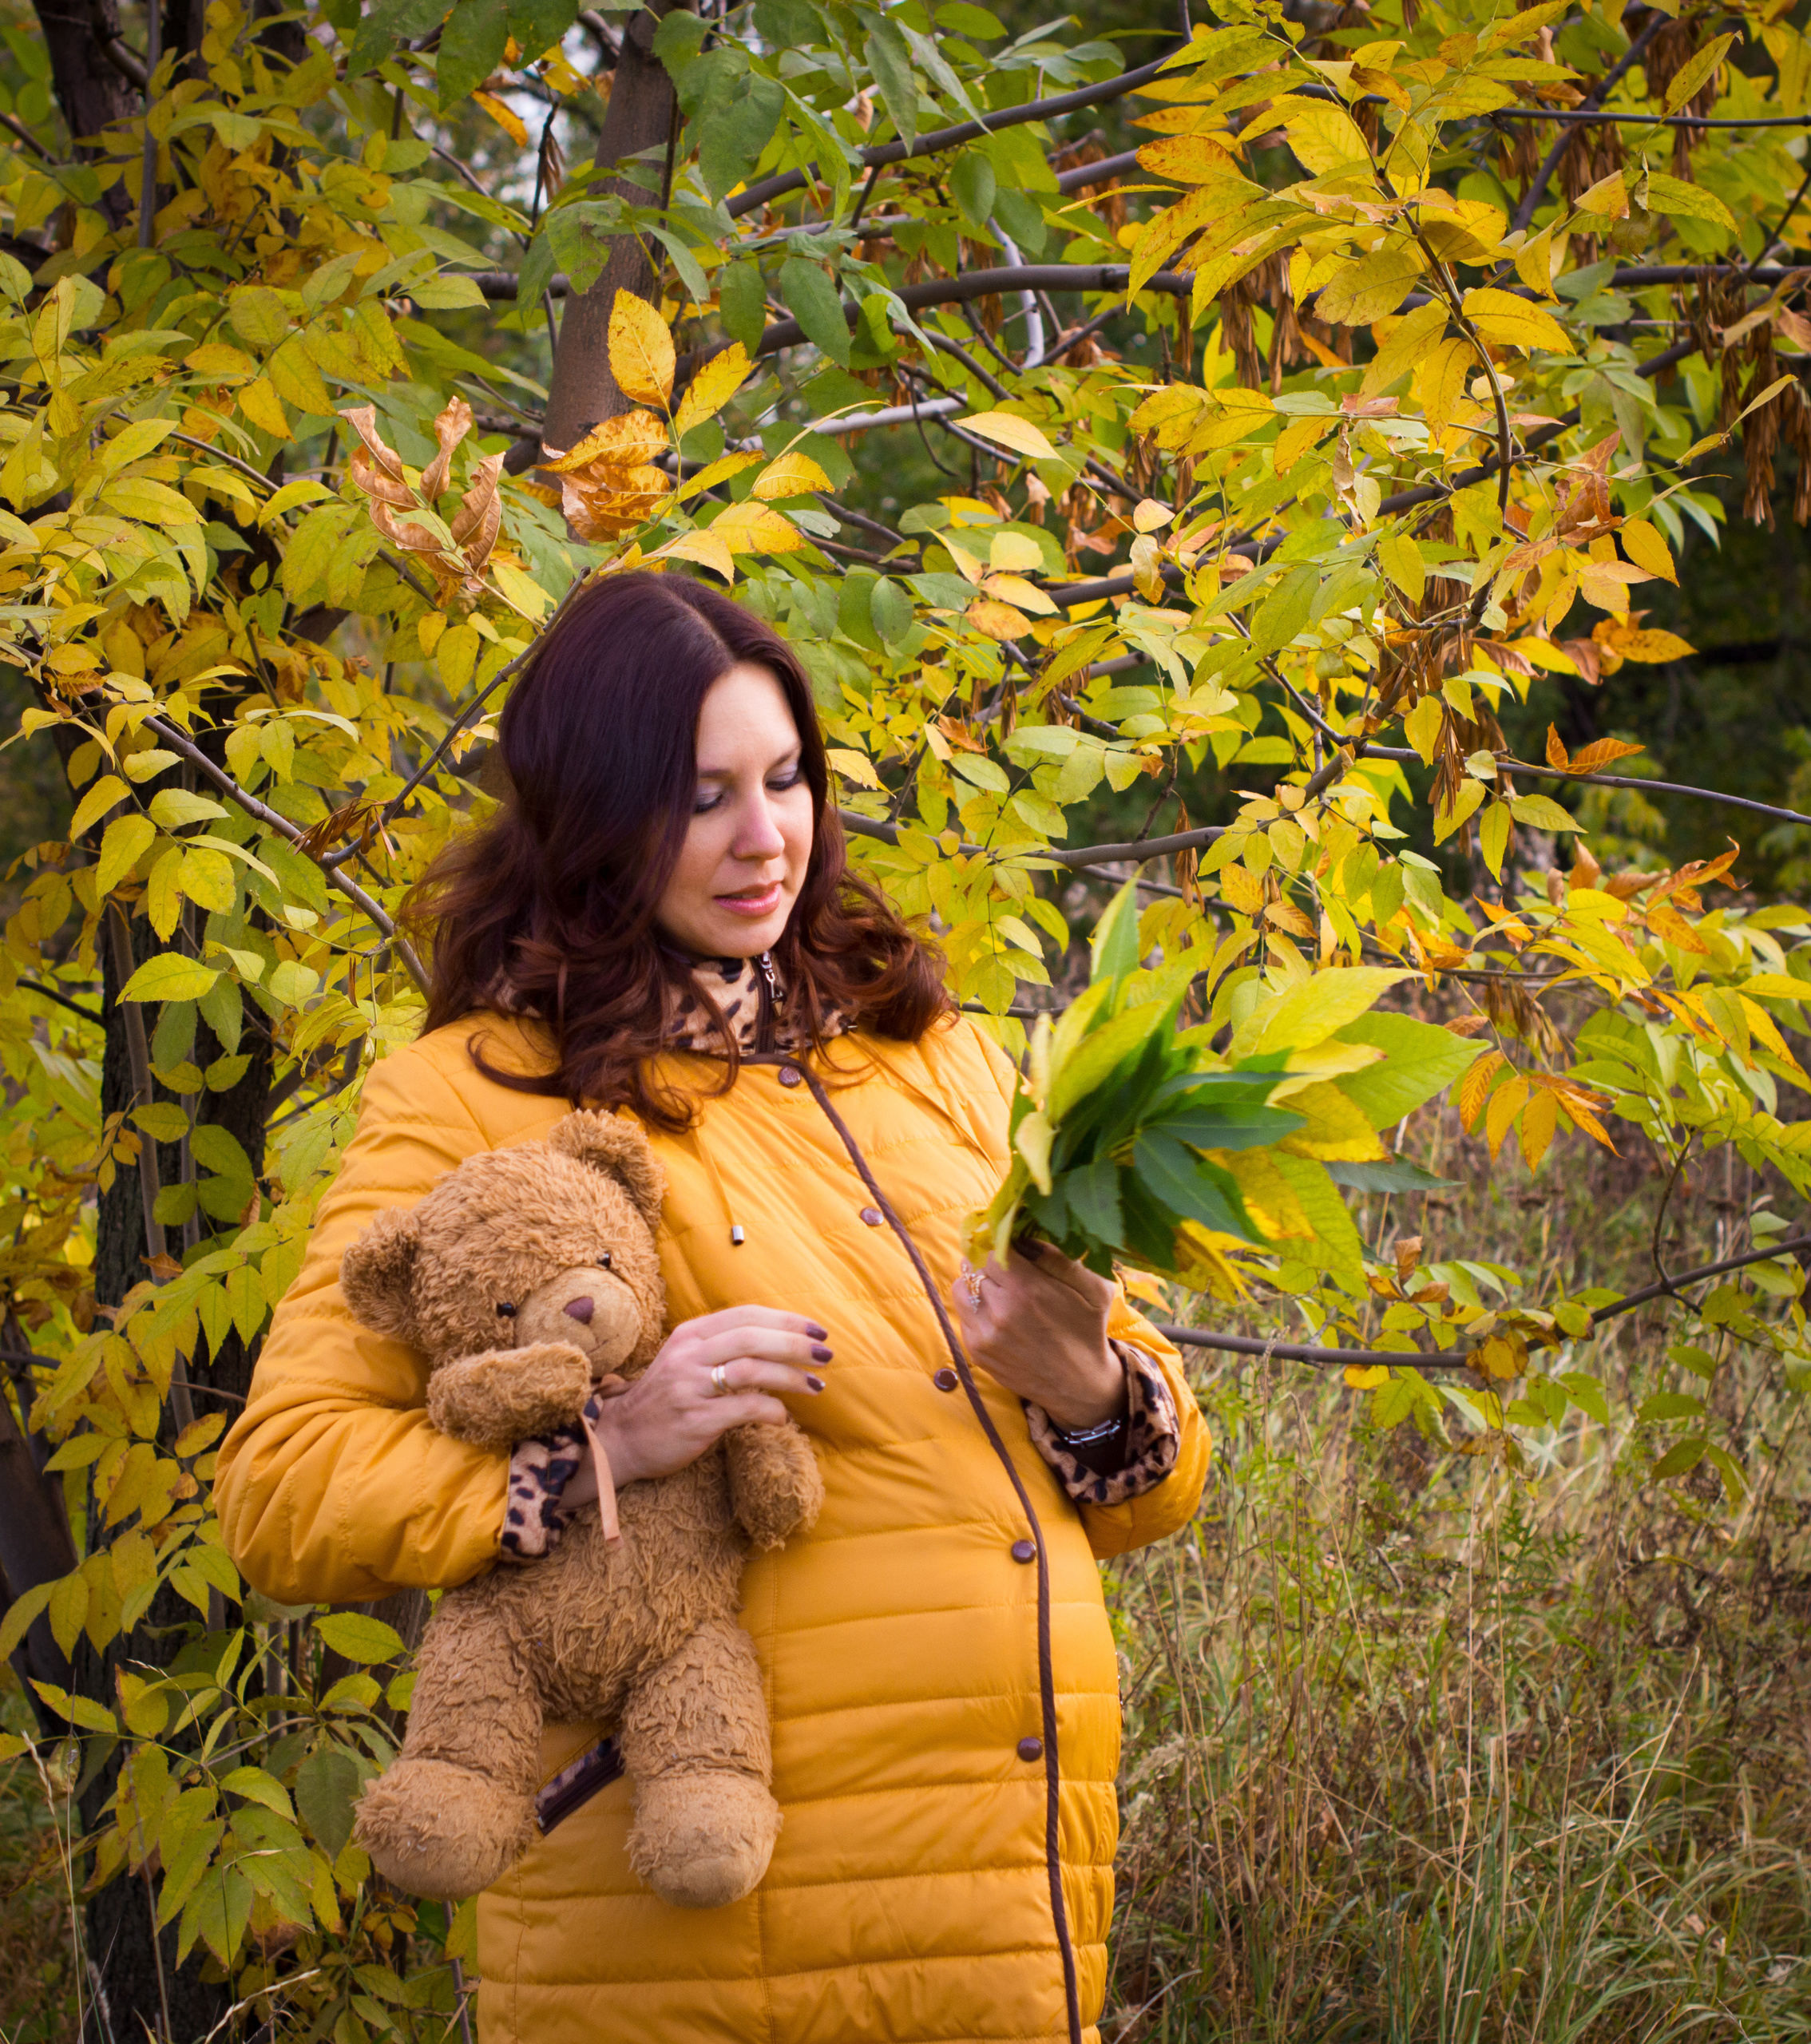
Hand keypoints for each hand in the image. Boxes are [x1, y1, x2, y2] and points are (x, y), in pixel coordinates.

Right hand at [561, 1306, 829, 1507]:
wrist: (620, 1439)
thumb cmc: (665, 1399)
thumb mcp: (686, 1360)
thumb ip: (722, 1346)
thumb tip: (778, 1340)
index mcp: (690, 1334)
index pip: (746, 1315)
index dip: (786, 1320)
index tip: (816, 1329)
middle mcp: (689, 1355)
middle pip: (753, 1337)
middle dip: (796, 1343)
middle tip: (826, 1353)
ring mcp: (690, 1387)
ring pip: (752, 1369)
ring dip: (792, 1376)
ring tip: (817, 1385)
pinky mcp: (695, 1420)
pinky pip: (744, 1408)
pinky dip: (771, 1410)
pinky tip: (783, 1416)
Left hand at [950, 1242, 1125, 1431]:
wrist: (1080, 1386)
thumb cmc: (1089, 1330)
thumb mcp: (1092, 1289)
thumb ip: (1058, 1257)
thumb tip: (1024, 1235)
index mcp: (1028, 1290)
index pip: (992, 1250)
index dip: (1002, 1248)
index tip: (1013, 1252)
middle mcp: (1001, 1311)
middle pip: (975, 1268)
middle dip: (990, 1266)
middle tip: (1008, 1273)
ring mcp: (985, 1334)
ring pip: (961, 1289)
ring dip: (976, 1285)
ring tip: (998, 1292)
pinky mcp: (977, 1352)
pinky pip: (963, 1315)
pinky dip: (975, 1310)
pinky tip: (998, 1316)